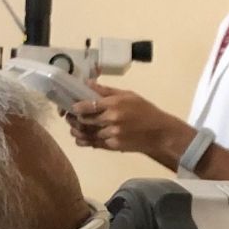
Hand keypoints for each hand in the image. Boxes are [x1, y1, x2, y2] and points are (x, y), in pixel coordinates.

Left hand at [68, 82, 194, 168]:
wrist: (158, 132)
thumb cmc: (144, 110)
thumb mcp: (128, 95)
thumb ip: (106, 91)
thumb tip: (87, 82)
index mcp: (114, 104)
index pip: (88, 105)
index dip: (76, 106)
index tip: (72, 106)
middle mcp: (111, 119)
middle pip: (85, 119)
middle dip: (75, 118)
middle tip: (70, 116)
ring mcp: (111, 134)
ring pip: (87, 132)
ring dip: (78, 130)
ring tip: (74, 127)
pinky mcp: (113, 146)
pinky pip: (93, 143)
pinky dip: (84, 141)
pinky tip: (80, 138)